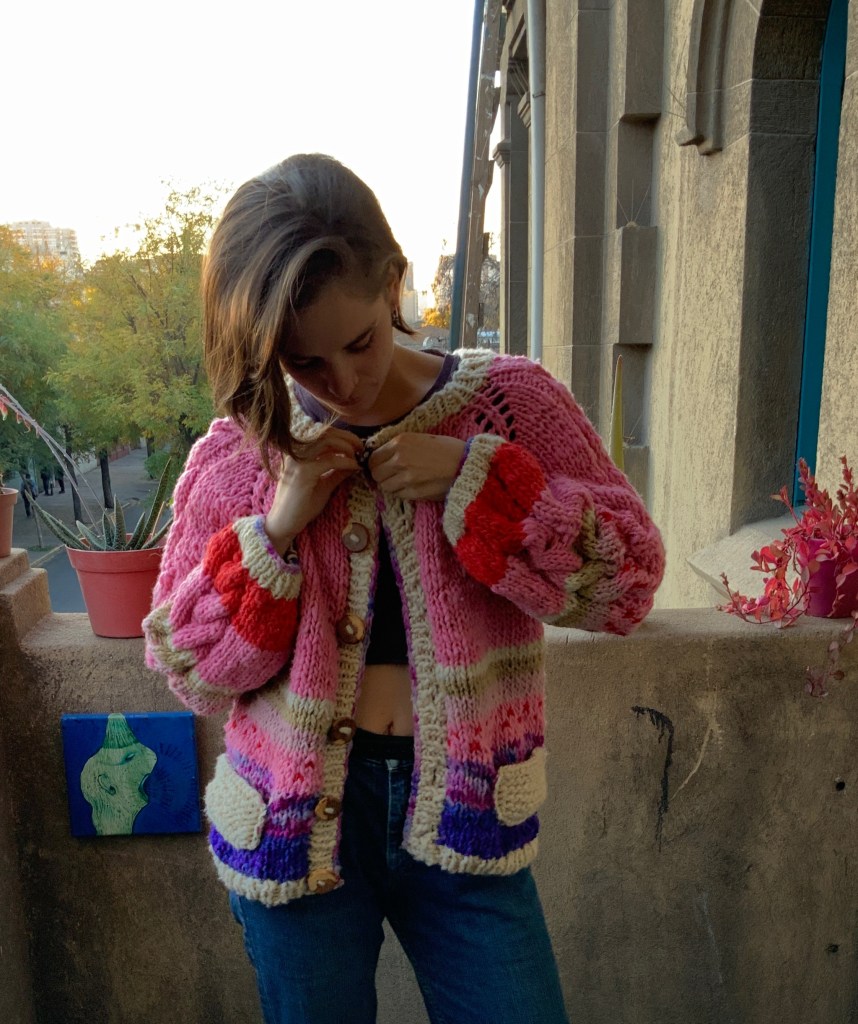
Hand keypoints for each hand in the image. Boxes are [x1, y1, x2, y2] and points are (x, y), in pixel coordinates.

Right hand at [264, 428, 362, 554]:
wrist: (284, 523)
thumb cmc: (301, 506)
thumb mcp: (324, 485)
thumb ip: (337, 472)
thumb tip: (354, 462)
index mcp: (298, 453)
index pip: (321, 433)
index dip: (342, 436)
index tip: (356, 446)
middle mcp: (295, 452)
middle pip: (325, 432)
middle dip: (347, 437)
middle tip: (361, 448)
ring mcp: (298, 461)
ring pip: (327, 440)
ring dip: (347, 446)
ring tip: (358, 456)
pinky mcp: (303, 473)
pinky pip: (330, 460)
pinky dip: (346, 462)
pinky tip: (354, 467)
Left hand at [367, 433, 465, 500]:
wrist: (468, 465)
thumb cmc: (448, 450)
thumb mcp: (421, 438)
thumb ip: (400, 446)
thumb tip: (382, 456)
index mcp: (400, 442)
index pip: (373, 457)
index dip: (377, 463)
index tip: (383, 466)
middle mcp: (399, 458)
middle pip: (375, 473)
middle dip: (382, 475)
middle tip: (393, 475)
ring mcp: (406, 477)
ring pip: (384, 486)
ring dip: (391, 485)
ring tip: (405, 481)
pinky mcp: (414, 492)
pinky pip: (397, 494)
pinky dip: (401, 492)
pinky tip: (413, 486)